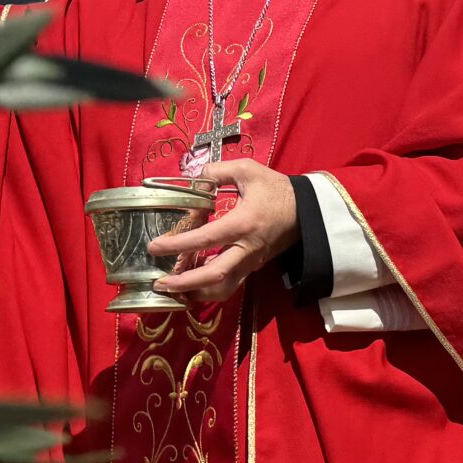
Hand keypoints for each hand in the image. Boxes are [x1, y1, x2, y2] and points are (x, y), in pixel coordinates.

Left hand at [148, 159, 300, 301]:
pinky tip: (191, 285)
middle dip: (184, 283)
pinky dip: (209, 289)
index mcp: (243, 223)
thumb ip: (217, 171)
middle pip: (215, 276)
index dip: (178, 244)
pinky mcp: (253, 267)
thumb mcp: (248, 170)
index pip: (206, 238)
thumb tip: (194, 179)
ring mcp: (251, 262)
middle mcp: (246, 248)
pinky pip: (230, 285)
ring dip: (196, 292)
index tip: (154, 247)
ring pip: (224, 289)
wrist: (307, 211)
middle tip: (159, 283)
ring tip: (173, 290)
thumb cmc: (276, 189)